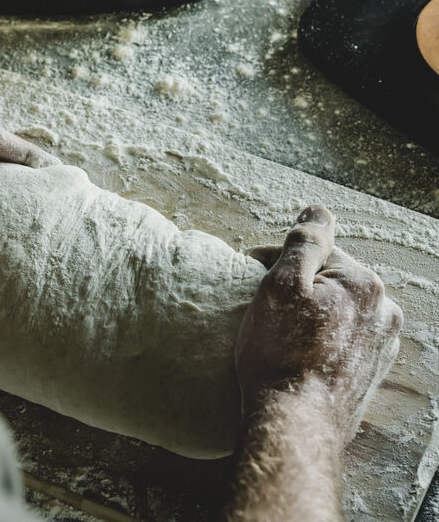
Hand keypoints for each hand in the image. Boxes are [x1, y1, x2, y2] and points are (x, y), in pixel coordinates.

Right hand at [236, 205, 402, 444]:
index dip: (276, 258)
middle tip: (263, 303)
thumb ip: (304, 241)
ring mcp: (380, 344)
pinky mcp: (372, 371)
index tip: (250, 273)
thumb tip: (319, 210)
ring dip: (309, 310)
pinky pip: (341, 337)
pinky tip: (297, 350)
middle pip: (328, 279)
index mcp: (363, 283)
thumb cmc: (280, 352)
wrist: (294, 423)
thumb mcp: (281, 285)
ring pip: (335, 308)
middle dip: (296, 283)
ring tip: (278, 330)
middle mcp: (382, 311)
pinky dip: (320, 336)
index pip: (315, 251)